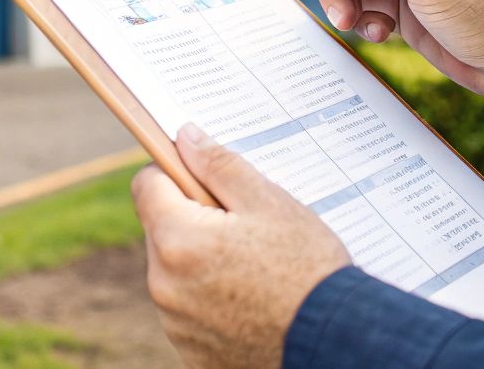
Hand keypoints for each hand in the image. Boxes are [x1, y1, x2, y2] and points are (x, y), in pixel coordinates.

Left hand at [132, 122, 350, 368]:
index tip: (202, 179)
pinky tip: (250, 303)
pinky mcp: (192, 353)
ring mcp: (176, 324)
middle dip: (193, 221)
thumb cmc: (308, 270)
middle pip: (162, 231)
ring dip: (200, 264)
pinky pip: (189, 313)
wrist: (337, 344)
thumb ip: (219, 165)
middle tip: (244, 229)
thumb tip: (185, 137)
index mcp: (178, 239)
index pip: (146, 185)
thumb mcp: (269, 203)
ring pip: (175, 273)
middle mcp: (164, 286)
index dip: (174, 173)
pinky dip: (210, 303)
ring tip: (254, 270)